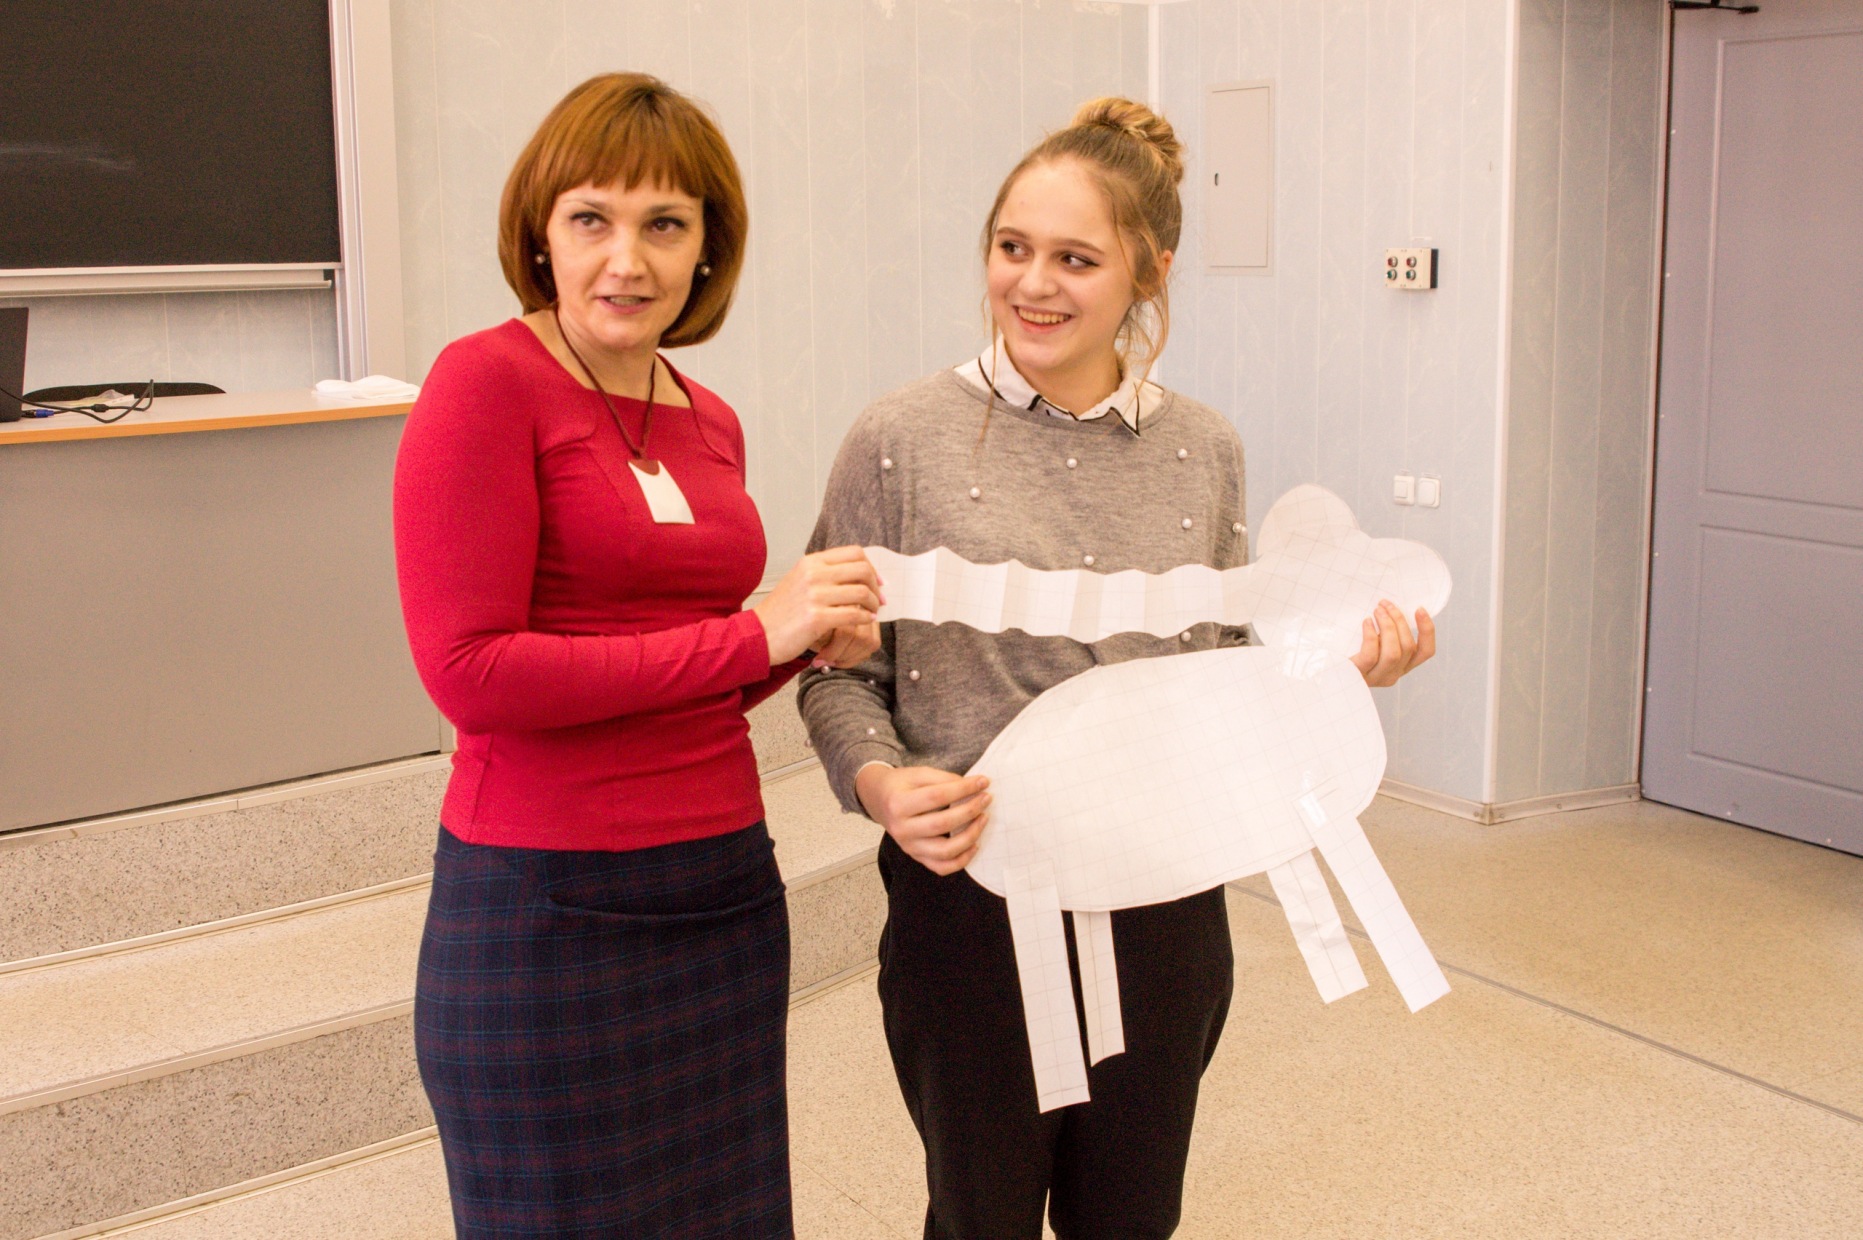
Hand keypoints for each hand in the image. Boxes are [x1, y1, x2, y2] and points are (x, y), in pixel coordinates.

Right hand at [754, 546, 881, 665]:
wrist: (758, 634)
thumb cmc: (780, 612)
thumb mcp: (799, 581)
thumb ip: (824, 573)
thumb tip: (856, 573)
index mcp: (811, 562)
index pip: (854, 553)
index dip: (871, 567)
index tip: (876, 582)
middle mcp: (813, 574)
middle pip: (862, 570)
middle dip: (876, 586)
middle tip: (879, 600)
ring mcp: (815, 595)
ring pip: (861, 592)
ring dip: (873, 604)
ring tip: (872, 613)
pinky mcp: (817, 617)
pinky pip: (854, 614)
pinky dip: (865, 618)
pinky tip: (865, 622)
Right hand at [855, 764, 990, 875]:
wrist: (879, 800)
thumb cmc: (901, 785)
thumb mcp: (918, 773)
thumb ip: (944, 779)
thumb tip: (974, 787)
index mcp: (898, 804)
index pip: (937, 797)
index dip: (963, 789)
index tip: (983, 782)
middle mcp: (901, 829)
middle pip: (942, 824)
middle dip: (970, 810)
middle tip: (987, 798)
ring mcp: (909, 847)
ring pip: (945, 851)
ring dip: (970, 836)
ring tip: (983, 819)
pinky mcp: (917, 857)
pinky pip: (943, 867)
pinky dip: (962, 860)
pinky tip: (974, 843)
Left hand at [1350, 600, 1435, 686]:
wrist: (1323, 672)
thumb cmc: (1347, 650)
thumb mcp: (1373, 640)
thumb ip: (1386, 631)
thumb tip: (1391, 606)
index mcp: (1401, 666)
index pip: (1426, 652)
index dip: (1427, 630)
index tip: (1419, 608)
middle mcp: (1393, 674)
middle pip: (1408, 647)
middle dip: (1399, 620)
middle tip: (1385, 604)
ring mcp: (1376, 677)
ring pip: (1394, 652)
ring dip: (1388, 626)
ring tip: (1377, 611)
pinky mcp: (1359, 675)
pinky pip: (1371, 655)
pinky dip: (1371, 635)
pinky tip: (1366, 622)